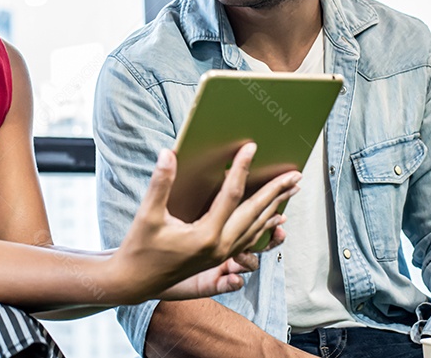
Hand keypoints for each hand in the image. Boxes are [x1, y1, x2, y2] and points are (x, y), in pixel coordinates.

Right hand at [110, 143, 299, 303]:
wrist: (134, 282)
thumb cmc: (139, 248)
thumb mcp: (147, 215)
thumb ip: (160, 183)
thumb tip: (169, 153)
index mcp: (206, 236)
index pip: (231, 196)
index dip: (241, 168)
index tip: (251, 147)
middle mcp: (219, 247)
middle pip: (254, 213)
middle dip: (276, 192)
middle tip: (295, 174)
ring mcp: (221, 254)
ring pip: (256, 227)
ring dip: (275, 206)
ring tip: (291, 190)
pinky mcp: (218, 257)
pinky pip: (250, 239)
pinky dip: (264, 225)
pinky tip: (274, 216)